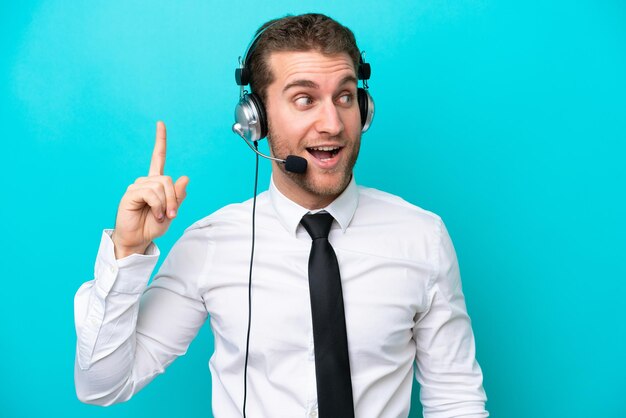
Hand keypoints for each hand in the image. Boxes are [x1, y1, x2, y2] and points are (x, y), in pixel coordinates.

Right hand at [111, 121, 188, 258]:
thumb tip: (185, 177)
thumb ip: (178, 196)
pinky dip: (157, 206)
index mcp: (156, 183)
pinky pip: (151, 193)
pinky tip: (154, 214)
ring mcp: (137, 186)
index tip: (160, 123)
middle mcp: (146, 181)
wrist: (138, 239)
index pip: (158, 157)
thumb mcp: (172, 212)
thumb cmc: (153, 226)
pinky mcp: (130, 194)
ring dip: (166, 204)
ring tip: (161, 216)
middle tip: (172, 214)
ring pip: (161, 187)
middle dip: (174, 198)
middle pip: (168, 180)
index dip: (160, 141)